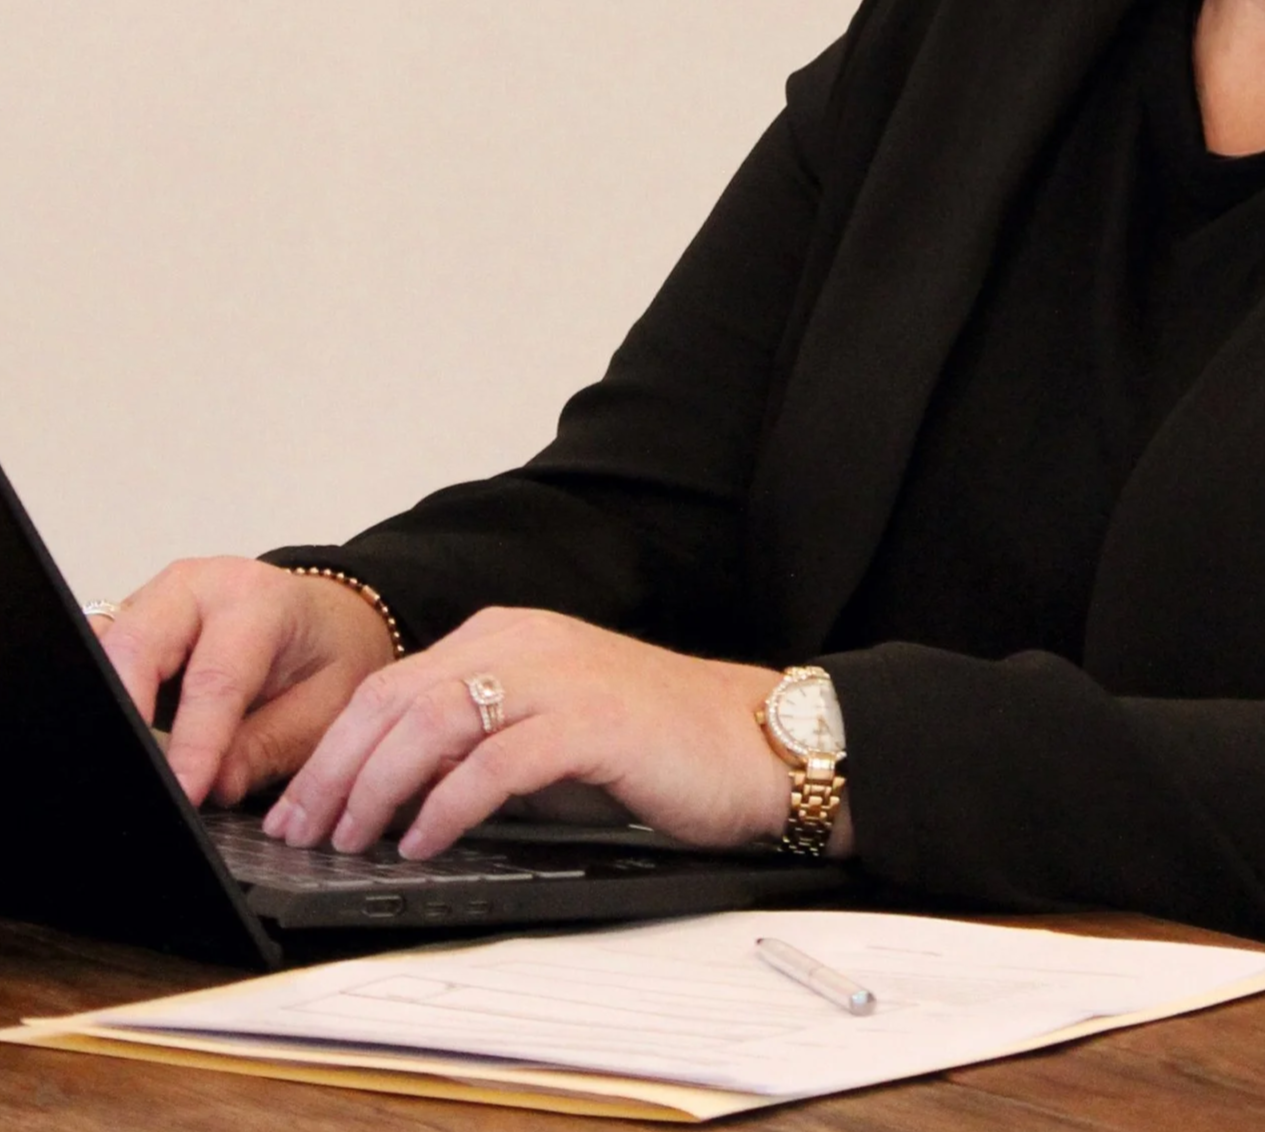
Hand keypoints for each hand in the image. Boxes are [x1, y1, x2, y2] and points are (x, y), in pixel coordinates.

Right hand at [90, 558, 398, 805]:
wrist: (327, 621)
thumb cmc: (328, 657)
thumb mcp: (325, 705)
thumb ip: (270, 745)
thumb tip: (215, 786)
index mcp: (257, 599)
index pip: (215, 677)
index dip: (196, 742)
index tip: (184, 791)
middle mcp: (196, 588)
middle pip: (137, 645)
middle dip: (126, 712)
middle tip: (134, 778)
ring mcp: (153, 601)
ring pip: (104, 647)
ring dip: (106, 703)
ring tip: (119, 764)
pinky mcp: (128, 623)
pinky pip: (98, 656)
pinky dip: (101, 696)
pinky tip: (114, 740)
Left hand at [260, 607, 843, 861]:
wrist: (753, 741)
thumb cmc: (652, 743)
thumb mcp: (547, 726)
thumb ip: (479, 737)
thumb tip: (390, 791)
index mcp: (510, 634)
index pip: (391, 683)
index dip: (332, 746)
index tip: (299, 805)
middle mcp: (526, 641)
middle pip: (397, 698)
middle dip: (336, 771)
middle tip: (305, 832)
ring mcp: (560, 675)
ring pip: (433, 721)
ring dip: (378, 787)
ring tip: (353, 840)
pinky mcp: (593, 720)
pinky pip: (496, 761)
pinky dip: (447, 805)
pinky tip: (424, 842)